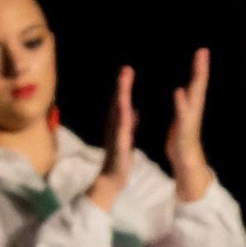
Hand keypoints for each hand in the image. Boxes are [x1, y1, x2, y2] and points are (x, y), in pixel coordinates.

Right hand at [88, 67, 133, 212]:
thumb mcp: (127, 135)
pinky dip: (124, 120)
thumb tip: (133, 109)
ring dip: (121, 98)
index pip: (121, 100)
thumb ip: (129, 122)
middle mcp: (114, 125)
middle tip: (126, 69)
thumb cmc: (120, 156)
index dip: (124, 85)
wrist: (113, 177)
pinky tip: (128, 111)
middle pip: (118, 102)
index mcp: (118, 122)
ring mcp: (115, 134)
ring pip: (118, 113)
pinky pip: (122, 130)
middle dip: (122, 86)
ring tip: (124, 85)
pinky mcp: (118, 145)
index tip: (128, 70)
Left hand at [167, 48, 215, 201]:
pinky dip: (182, 103)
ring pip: (194, 98)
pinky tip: (178, 91)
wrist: (186, 165)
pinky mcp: (185, 132)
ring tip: (197, 66)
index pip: (196, 83)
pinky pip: (184, 115)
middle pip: (199, 86)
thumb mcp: (182, 119)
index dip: (199, 67)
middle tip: (203, 52)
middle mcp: (194, 111)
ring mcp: (191, 121)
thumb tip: (184, 92)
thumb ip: (184, 104)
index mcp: (190, 107)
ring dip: (195, 82)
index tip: (202, 50)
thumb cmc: (182, 141)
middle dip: (201, 69)